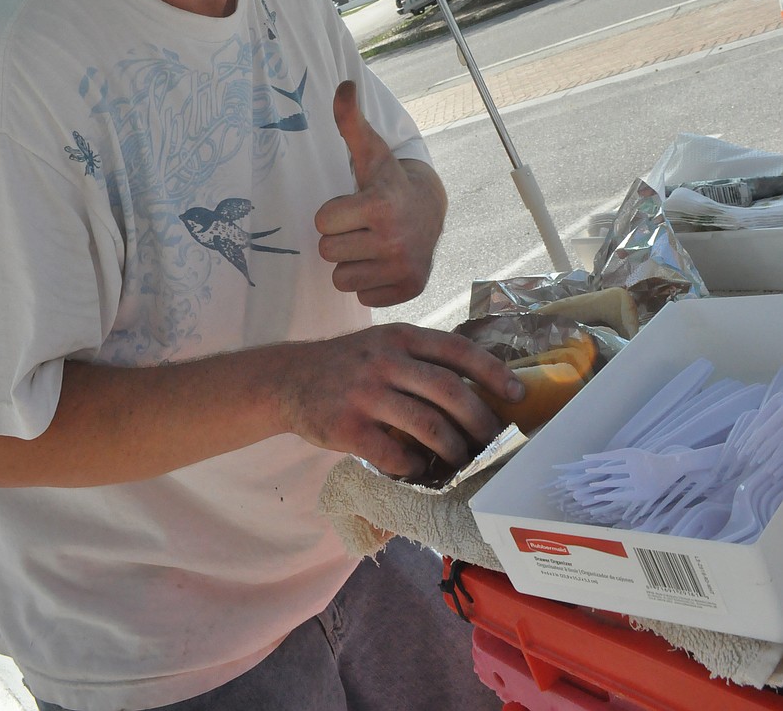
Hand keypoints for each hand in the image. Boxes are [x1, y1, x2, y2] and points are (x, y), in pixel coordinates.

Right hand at [278, 322, 524, 478]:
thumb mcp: (384, 344)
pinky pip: (394, 453)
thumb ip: (421, 358)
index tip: (517, 394)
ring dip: (453, 449)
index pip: (456, 349)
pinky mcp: (347, 427)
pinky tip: (418, 467)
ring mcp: (364, 394)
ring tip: (461, 459)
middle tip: (493, 440)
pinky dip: (415, 465)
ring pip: (427, 426)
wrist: (288, 379)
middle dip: (480, 420)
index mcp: (400, 337)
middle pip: (448, 391)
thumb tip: (479, 387)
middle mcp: (384, 361)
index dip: (492, 372)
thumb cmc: (349, 365)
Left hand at [315, 81, 446, 306]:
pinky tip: (382, 262)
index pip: (322, 223)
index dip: (331, 214)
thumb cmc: (389, 180)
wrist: (430, 210)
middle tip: (361, 226)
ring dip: (351, 263)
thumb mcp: (370, 151)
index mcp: (380, 205)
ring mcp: (403, 268)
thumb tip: (343, 84)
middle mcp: (394, 239)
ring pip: (341, 279)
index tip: (352, 206)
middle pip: (328, 253)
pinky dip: (369, 283)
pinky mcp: (408, 290)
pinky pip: (361, 298)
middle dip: (340, 239)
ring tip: (370, 244)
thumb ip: (350, 120)